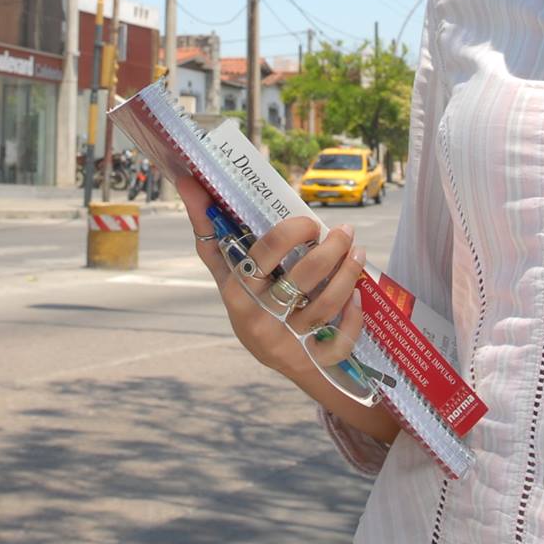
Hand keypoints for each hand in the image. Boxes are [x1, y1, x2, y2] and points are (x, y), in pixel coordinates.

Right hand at [173, 172, 368, 375]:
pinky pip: (340, 338)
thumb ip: (209, 230)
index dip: (293, 231)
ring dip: (348, 273)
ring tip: (357, 252)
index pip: (266, 251)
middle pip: (303, 276)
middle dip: (332, 248)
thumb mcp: (228, 274)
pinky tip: (357, 295)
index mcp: (238, 291)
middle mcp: (260, 318)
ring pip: (326, 304)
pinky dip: (353, 315)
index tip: (310, 222)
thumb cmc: (252, 304)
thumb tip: (186, 180)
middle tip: (345, 231)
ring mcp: (287, 341)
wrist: (282, 363)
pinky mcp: (313, 360)